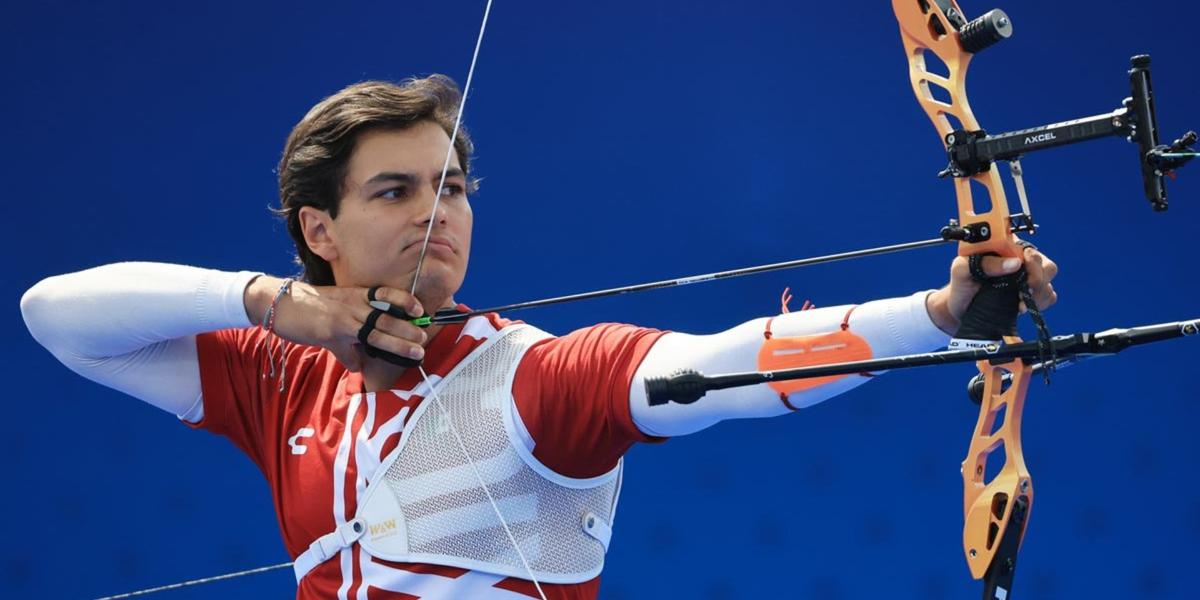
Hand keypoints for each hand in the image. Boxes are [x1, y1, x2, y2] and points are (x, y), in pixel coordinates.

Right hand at [245, 277, 426, 370]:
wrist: (280, 303)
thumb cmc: (309, 309)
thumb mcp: (335, 317)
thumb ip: (348, 343)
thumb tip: (358, 366)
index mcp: (357, 296)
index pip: (386, 294)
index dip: (404, 300)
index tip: (419, 309)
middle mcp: (354, 304)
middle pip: (388, 316)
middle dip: (408, 328)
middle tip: (424, 337)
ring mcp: (344, 317)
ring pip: (377, 330)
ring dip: (398, 342)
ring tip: (416, 350)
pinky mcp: (330, 331)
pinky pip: (349, 346)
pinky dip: (356, 360)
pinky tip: (362, 369)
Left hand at [926, 245, 1058, 335]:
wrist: (961, 310)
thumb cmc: (961, 285)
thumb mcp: (962, 269)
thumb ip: (985, 263)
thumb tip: (1015, 263)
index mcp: (1005, 247)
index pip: (1029, 247)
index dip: (1030, 258)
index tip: (1019, 269)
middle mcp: (1020, 259)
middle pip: (1046, 264)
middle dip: (1037, 279)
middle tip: (1022, 290)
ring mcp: (1028, 277)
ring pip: (1049, 280)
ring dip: (1037, 293)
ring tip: (1019, 303)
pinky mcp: (1032, 294)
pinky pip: (1049, 295)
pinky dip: (1040, 303)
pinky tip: (1021, 307)